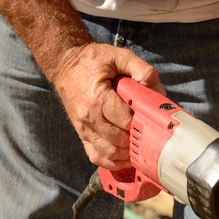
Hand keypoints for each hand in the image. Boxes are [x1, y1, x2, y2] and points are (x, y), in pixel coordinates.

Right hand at [51, 42, 161, 168]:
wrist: (64, 63)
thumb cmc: (92, 60)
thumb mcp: (118, 55)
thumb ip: (139, 68)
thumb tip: (154, 85)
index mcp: (98, 98)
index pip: (126, 122)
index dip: (142, 123)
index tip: (152, 120)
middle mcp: (88, 117)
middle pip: (119, 141)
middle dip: (137, 140)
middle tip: (150, 134)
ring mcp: (83, 128)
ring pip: (108, 153)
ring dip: (126, 154)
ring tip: (140, 147)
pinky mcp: (81, 133)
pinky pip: (95, 156)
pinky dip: (111, 162)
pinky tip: (125, 158)